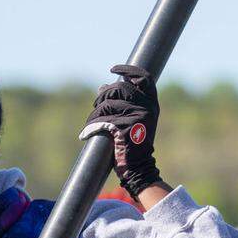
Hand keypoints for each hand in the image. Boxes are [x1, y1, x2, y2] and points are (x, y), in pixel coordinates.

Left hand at [79, 64, 161, 199]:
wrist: (139, 168)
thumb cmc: (134, 144)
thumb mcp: (134, 120)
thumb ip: (123, 102)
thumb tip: (102, 86)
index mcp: (152, 104)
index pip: (143, 78)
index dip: (128, 69)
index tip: (113, 68)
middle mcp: (147, 108)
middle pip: (120, 88)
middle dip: (104, 94)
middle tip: (96, 105)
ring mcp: (137, 118)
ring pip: (108, 104)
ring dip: (95, 113)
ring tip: (91, 123)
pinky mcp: (125, 129)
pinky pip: (102, 121)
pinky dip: (91, 127)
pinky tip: (85, 134)